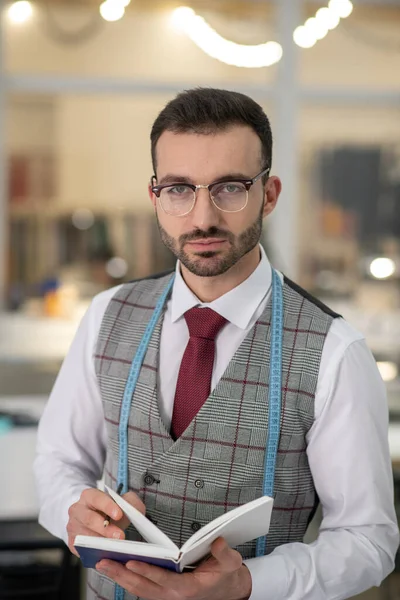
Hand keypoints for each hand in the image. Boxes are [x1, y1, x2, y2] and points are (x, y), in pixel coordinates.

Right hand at [67, 488, 145, 555]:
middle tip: (120, 536)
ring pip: (84, 535)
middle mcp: (77, 510)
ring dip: (99, 542)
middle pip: (89, 519)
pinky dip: (92, 552)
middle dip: (105, 529)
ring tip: (114, 547)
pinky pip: (81, 549)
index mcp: (89, 496)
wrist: (97, 519)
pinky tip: (104, 554)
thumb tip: (133, 510)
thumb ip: (130, 502)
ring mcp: (73, 526)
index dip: (108, 506)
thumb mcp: (122, 502)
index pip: (97, 498)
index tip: (119, 514)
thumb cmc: (110, 510)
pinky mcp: (72, 542)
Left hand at [95, 537, 251, 599]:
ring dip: (120, 577)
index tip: (131, 561)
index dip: (146, 571)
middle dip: (122, 574)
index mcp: (188, 588)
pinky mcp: (162, 595)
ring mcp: (166, 597)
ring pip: (138, 589)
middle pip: (143, 586)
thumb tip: (217, 541)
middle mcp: (173, 596)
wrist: (227, 591)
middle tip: (103, 562)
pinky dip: (127, 580)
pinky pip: (141, 589)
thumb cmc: (225, 575)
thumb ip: (224, 553)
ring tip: (102, 564)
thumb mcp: (231, 563)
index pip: (162, 580)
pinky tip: (116, 570)